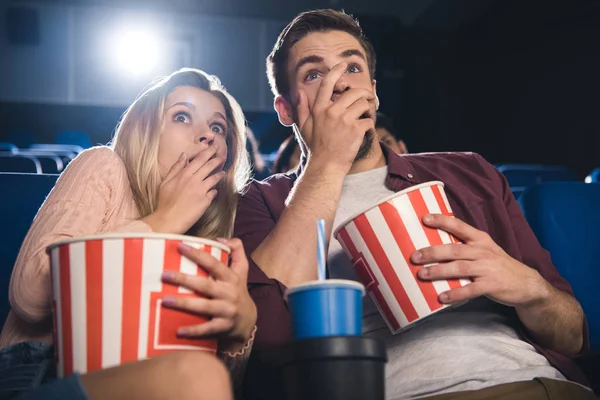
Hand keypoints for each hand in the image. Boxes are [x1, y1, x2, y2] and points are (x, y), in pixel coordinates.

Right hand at [142, 144, 225, 233]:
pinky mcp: (205, 201)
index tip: (214, 147)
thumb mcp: (166, 182)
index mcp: (184, 174)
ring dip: (219, 174)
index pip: (199, 159)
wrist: (168, 219)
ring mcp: (201, 190)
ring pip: (214, 178)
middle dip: (217, 159)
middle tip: (223, 156)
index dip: (208, 152)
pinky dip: (214, 191)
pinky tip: (215, 190)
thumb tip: (184, 155)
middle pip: (209, 166)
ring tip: (222, 172)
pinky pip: (213, 193)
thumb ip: (176, 168)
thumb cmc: (164, 202)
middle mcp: (194, 180)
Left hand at [160, 238, 256, 351]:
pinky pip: (207, 329)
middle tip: (164, 275)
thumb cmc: (239, 291)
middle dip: (184, 279)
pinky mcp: (223, 327)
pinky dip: (193, 330)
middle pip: (205, 285)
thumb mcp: (242, 270)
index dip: (198, 254)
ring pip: (204, 307)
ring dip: (184, 303)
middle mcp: (230, 293)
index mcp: (231, 278)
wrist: (248, 321)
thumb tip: (221, 238)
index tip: (180, 246)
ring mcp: (227, 311)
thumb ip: (236, 250)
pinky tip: (177, 331)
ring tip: (164, 300)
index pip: (214, 263)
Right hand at [296, 62, 375, 172]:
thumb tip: (299, 92)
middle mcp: (331, 111)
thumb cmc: (315, 149)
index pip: (328, 84)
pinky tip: (366, 130)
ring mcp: (344, 120)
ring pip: (364, 104)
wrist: (325, 167)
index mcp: (319, 109)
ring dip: (369, 109)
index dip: (336, 71)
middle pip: (354, 92)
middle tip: (368, 98)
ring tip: (367, 115)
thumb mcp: (303, 127)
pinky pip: (369, 120)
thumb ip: (302, 108)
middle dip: (364, 93)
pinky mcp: (355, 130)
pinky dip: (370, 124)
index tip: (343, 64)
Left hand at [412, 214, 550, 307]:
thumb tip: (434, 245)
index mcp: (480, 240)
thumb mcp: (485, 249)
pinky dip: (455, 293)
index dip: (442, 221)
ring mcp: (488, 269)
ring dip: (439, 271)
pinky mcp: (492, 286)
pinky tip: (442, 297)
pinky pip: (470, 290)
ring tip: (422, 274)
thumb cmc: (498, 265)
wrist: (526, 284)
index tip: (425, 219)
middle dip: (433, 252)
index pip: (459, 226)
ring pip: (460, 268)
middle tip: (415, 256)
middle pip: (454, 250)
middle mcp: (483, 252)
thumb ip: (464, 246)